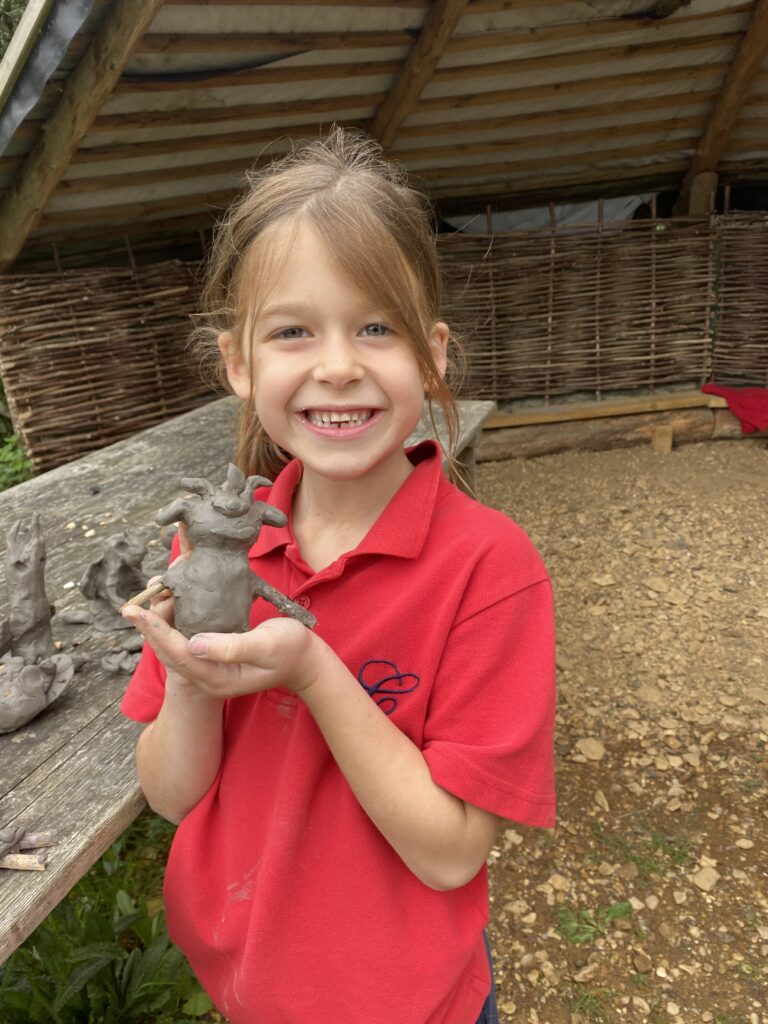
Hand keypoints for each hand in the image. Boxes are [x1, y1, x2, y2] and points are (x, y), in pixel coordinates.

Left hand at [121, 603, 324, 699]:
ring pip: (175, 649)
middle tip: (130, 607)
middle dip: (150, 629)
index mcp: (218, 678)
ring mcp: (211, 671)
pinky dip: (173, 625)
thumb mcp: (266, 645)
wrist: (306, 662)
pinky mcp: (215, 659)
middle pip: (169, 654)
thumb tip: (193, 643)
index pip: (178, 654)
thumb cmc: (291, 649)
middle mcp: (209, 678)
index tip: (135, 613)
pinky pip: (186, 643)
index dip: (155, 632)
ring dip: (158, 627)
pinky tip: (168, 609)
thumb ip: (231, 646)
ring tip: (144, 605)